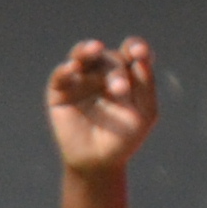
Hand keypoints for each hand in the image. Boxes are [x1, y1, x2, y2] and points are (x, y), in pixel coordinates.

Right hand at [47, 38, 160, 172]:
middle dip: (117, 70)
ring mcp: (81, 78)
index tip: (139, 52)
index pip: (133, 52)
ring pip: (82, 55)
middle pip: (111, 58)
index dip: (136, 46)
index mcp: (128, 74)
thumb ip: (146, 86)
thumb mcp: (145, 113)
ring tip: (95, 48)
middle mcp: (104, 71)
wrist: (98, 161)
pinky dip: (65, 70)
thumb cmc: (125, 137)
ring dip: (88, 50)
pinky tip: (73, 68)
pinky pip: (61, 75)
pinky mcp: (60, 89)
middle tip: (120, 88)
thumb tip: (141, 59)